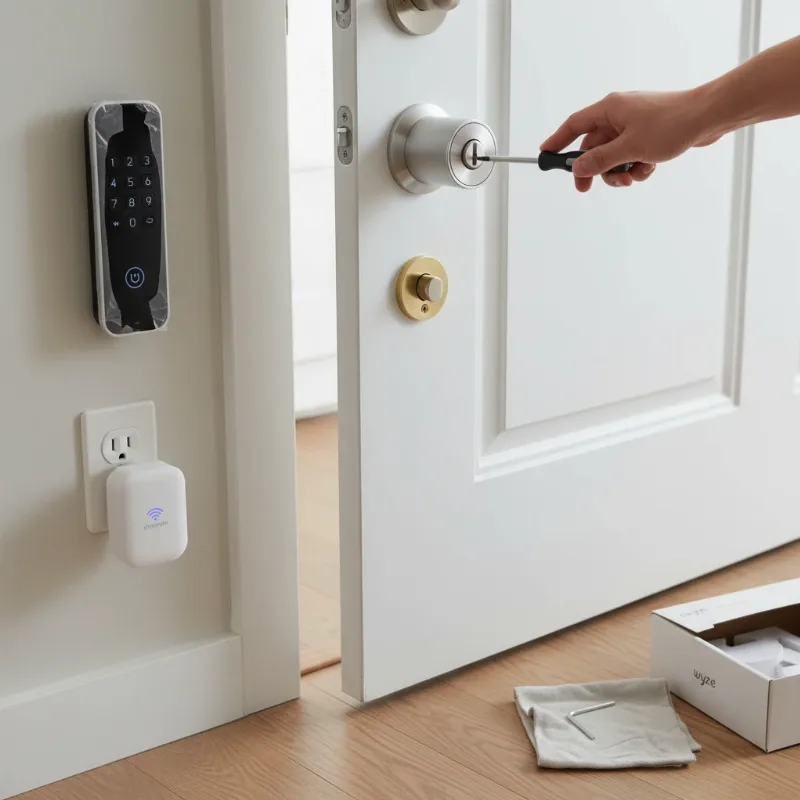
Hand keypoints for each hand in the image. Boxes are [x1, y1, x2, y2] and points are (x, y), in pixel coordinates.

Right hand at [540, 90, 718, 191]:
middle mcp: (619, 115)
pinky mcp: (648, 134)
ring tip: (633, 176)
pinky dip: (636, 166)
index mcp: (609, 109)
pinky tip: (649, 167)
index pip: (574, 126)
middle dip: (595, 169)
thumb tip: (578, 169)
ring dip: (619, 171)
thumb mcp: (630, 147)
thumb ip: (601, 160)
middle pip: (593, 147)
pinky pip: (631, 155)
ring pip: (613, 155)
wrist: (709, 116)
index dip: (557, 141)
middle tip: (588, 188)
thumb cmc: (672, 123)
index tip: (545, 155)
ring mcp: (634, 125)